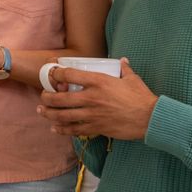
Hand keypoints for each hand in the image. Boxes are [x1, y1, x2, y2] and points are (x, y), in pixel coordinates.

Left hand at [37, 58, 157, 139]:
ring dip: (49, 113)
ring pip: (63, 115)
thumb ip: (124, 69)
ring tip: (42, 111)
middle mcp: (91, 97)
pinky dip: (63, 129)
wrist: (149, 118)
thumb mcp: (132, 78)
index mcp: (98, 81)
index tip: (52, 73)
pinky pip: (74, 130)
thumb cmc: (141, 97)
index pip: (69, 75)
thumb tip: (122, 61)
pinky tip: (55, 128)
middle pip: (60, 98)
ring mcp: (92, 114)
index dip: (56, 73)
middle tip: (43, 96)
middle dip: (47, 97)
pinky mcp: (96, 128)